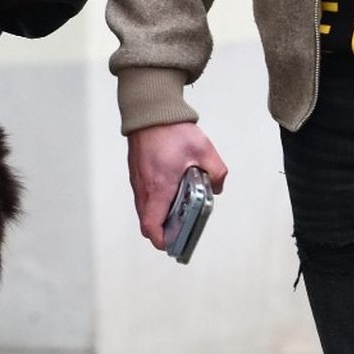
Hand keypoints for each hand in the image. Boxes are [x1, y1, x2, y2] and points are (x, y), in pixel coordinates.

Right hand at [127, 121, 227, 250]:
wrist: (151, 112)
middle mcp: (144, 188)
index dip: (162, 240)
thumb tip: (217, 188)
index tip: (175, 242)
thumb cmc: (172, 130)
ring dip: (158, 216)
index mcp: (159, 187)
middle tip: (180, 230)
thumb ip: (217, 173)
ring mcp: (137, 181)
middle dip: (162, 231)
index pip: (152, 225)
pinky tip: (171, 192)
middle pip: (146, 223)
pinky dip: (154, 203)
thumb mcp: (204, 151)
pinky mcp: (136, 174)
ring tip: (179, 210)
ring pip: (144, 210)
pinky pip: (143, 197)